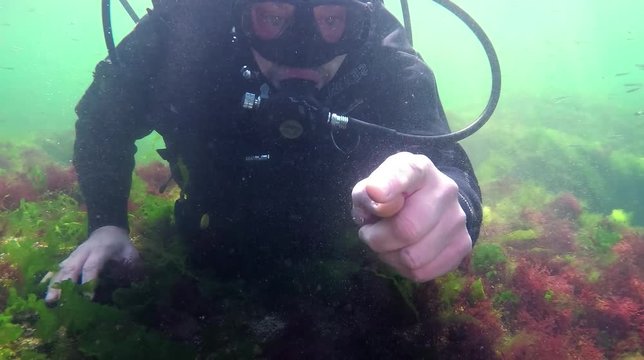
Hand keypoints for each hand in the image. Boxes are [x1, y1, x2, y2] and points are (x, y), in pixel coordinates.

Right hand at [43, 225, 139, 302]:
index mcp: (100, 250)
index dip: (89, 281)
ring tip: (48, 300)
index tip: (87, 298)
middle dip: (63, 284)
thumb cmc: (120, 245)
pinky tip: (40, 288)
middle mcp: (83, 252)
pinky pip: (56, 266)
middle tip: (56, 301)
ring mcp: (74, 254)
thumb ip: (133, 266)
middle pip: (71, 267)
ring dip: (53, 283)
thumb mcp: (131, 253)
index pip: (92, 267)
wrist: (108, 230)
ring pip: (61, 268)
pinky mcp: (68, 257)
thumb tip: (139, 285)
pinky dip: (48, 276)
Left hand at [351, 152, 471, 281]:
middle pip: (407, 229)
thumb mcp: (371, 189)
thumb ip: (367, 193)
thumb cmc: (392, 197)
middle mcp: (445, 190)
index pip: (406, 173)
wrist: (427, 205)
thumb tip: (379, 198)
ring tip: (389, 243)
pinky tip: (404, 253)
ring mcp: (458, 218)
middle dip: (378, 239)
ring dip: (390, 257)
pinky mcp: (462, 245)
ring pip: (413, 258)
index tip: (375, 192)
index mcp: (418, 169)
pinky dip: (405, 269)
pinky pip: (424, 272)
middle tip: (372, 234)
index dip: (388, 185)